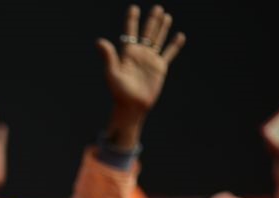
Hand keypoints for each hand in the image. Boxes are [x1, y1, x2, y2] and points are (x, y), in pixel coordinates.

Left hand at [98, 5, 184, 147]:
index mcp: (128, 53)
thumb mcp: (112, 73)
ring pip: (158, 40)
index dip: (132, 20)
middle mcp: (140, 54)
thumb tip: (99, 41)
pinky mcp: (160, 68)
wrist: (132, 106)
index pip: (130, 32)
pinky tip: (180, 36)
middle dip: (151, 20)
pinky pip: (169, 54)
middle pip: (147, 33)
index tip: (133, 8)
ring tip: (166, 15)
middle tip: (157, 7)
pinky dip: (174, 45)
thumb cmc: (119, 92)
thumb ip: (108, 56)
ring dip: (162, 28)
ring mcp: (150, 60)